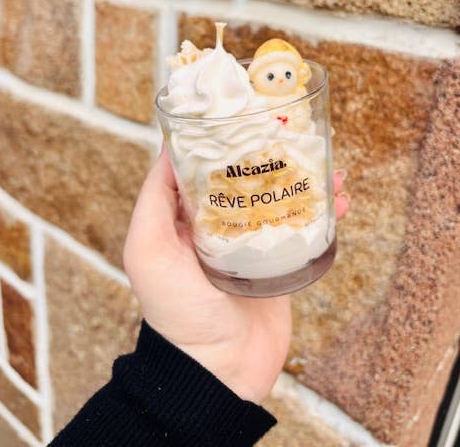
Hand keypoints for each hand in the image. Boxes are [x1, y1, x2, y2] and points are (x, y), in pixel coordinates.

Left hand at [124, 148, 347, 403]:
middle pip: (250, 178)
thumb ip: (153, 199)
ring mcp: (253, 244)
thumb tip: (167, 146)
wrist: (219, 370)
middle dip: (273, 156)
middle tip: (297, 136)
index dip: (225, 140)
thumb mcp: (147, 251)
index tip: (248, 116)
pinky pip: (303, 230)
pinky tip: (340, 201)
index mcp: (187, 218)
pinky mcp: (280, 263)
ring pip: (282, 199)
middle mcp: (219, 226)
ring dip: (306, 180)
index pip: (205, 167)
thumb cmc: (177, 312)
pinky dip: (323, 213)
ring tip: (328, 167)